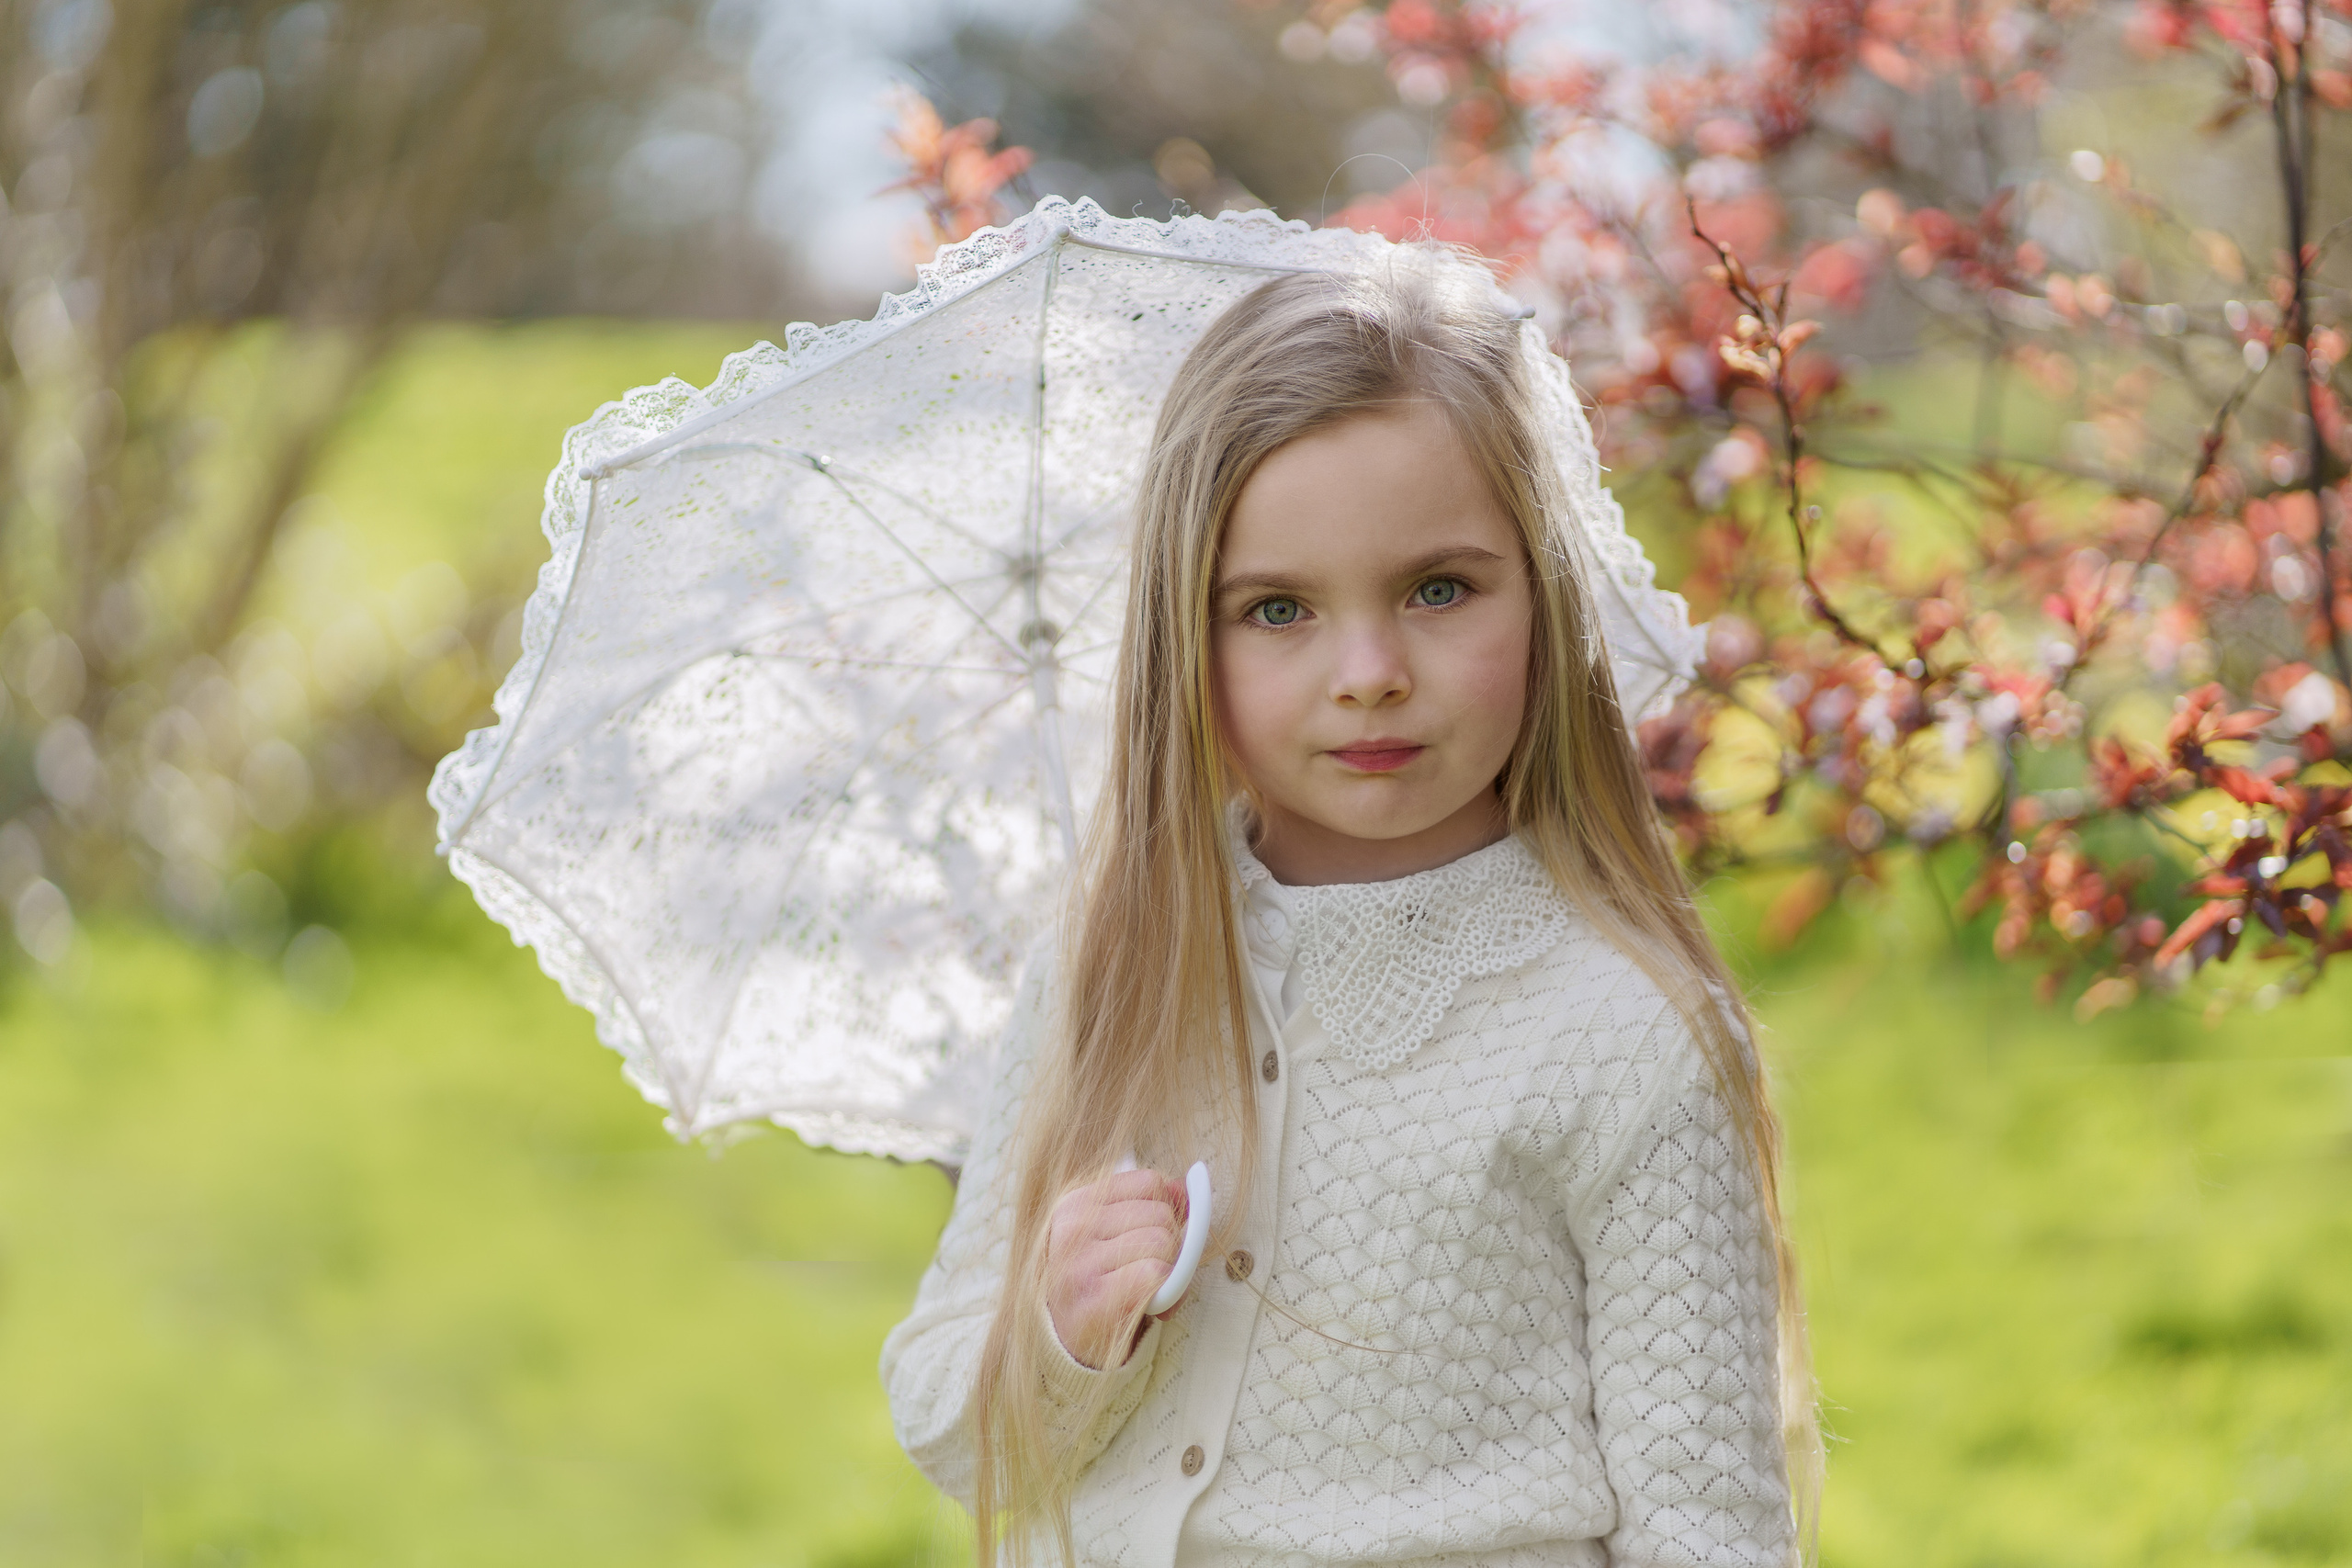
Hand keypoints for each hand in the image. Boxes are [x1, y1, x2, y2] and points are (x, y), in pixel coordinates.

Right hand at [1044, 1166, 1186, 1369]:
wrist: (1067, 1341)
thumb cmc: (1100, 1281)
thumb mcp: (1115, 1234)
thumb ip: (1149, 1205)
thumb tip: (1189, 1186)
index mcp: (1076, 1203)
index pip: (1150, 1183)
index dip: (1167, 1209)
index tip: (1152, 1236)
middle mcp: (1073, 1228)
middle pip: (1161, 1214)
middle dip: (1170, 1244)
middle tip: (1150, 1271)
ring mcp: (1080, 1263)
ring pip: (1163, 1243)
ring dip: (1167, 1270)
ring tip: (1146, 1288)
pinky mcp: (1095, 1298)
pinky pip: (1156, 1274)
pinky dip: (1163, 1291)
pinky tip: (1147, 1303)